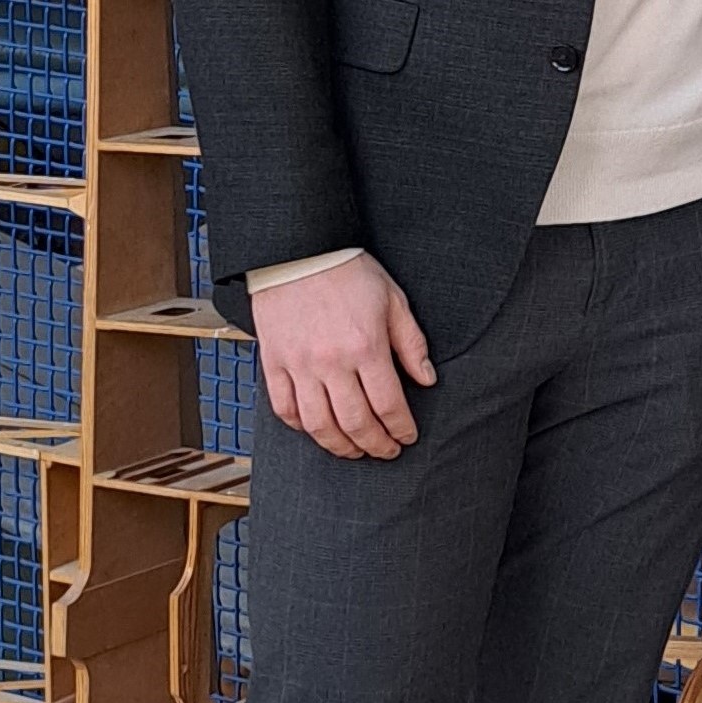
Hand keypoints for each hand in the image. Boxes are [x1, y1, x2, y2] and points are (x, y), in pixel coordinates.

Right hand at [253, 253, 436, 459]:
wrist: (299, 251)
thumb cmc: (349, 271)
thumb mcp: (393, 299)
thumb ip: (411, 343)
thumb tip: (426, 379)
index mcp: (366, 346)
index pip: (388, 404)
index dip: (400, 428)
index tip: (407, 437)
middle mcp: (331, 362)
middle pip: (355, 423)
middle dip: (375, 445)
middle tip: (386, 451)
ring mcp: (299, 365)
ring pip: (319, 425)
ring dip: (340, 447)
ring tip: (355, 450)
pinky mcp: (274, 363)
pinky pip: (285, 409)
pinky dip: (302, 428)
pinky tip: (317, 431)